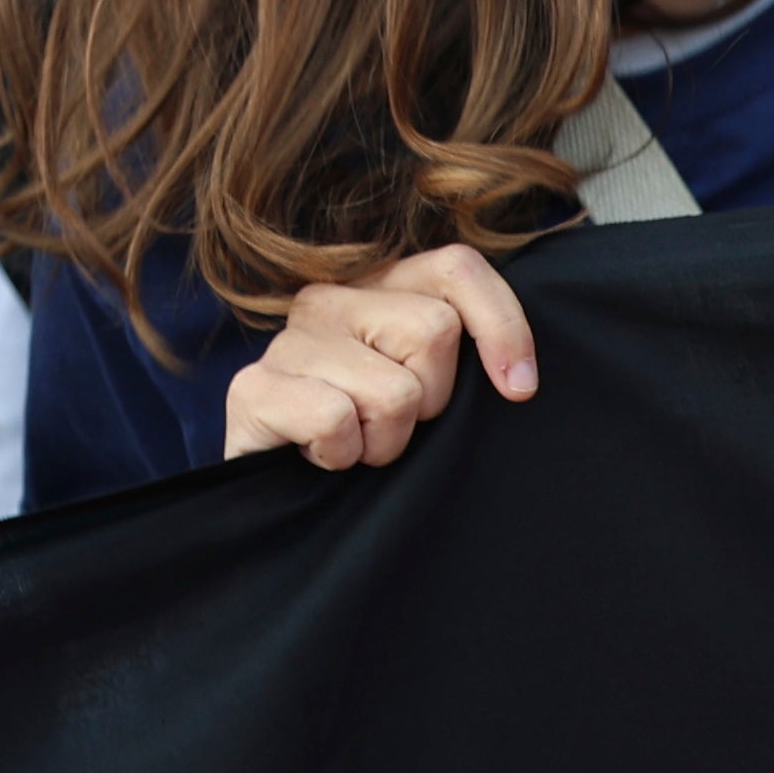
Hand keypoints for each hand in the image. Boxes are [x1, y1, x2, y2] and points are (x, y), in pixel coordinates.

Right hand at [222, 245, 534, 469]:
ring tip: (356, 445)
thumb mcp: (426, 390)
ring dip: (385, 442)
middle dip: (430, 402)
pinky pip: (335, 419)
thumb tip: (520, 379)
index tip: (519, 389)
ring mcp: (287, 341)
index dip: (501, 325)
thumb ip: (461, 356)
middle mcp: (328, 299)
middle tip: (394, 426)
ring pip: (393, 390)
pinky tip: (320, 456)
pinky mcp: (253, 388)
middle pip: (434, 330)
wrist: (278, 504)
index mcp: (377, 288)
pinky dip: (341, 455)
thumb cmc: (366, 440)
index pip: (457, 268)